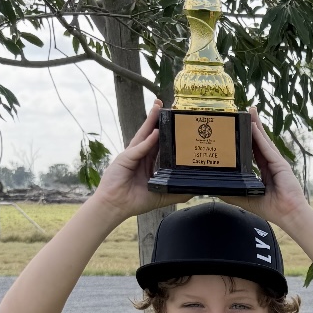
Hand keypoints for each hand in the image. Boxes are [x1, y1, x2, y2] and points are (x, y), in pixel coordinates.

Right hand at [89, 100, 174, 223]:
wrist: (116, 206)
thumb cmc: (136, 201)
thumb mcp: (162, 195)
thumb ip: (177, 191)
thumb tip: (196, 188)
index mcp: (148, 163)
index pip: (160, 144)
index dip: (167, 134)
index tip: (177, 123)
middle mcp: (140, 156)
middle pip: (152, 134)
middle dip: (158, 120)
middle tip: (168, 107)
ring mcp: (132, 155)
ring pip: (144, 135)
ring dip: (151, 121)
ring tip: (159, 107)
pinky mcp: (125, 159)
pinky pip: (139, 148)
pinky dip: (148, 141)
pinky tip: (156, 132)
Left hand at [228, 109, 311, 231]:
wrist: (287, 213)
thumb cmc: (270, 208)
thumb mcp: (244, 199)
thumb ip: (231, 192)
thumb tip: (213, 187)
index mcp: (263, 171)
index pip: (252, 151)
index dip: (245, 139)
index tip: (237, 128)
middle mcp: (269, 163)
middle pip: (258, 140)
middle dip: (251, 126)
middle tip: (242, 112)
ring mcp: (275, 161)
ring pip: (263, 139)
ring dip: (256, 125)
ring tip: (249, 111)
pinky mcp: (279, 163)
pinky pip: (266, 147)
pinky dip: (259, 136)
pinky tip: (252, 126)